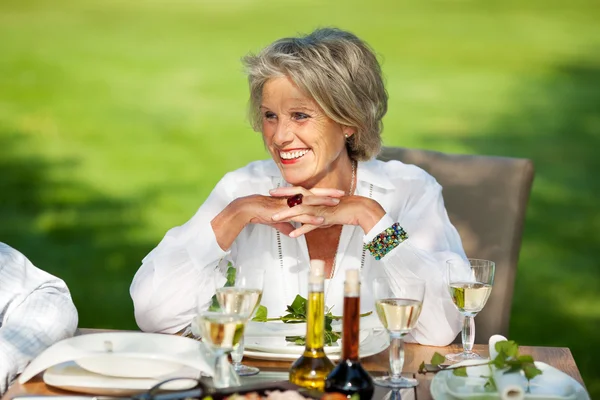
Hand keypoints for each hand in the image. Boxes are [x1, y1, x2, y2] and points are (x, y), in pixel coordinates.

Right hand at [242, 191, 340, 235]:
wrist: (251, 209)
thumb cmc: (263, 212)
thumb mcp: (278, 220)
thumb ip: (286, 225)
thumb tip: (291, 233)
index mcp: (292, 197)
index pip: (312, 192)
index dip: (324, 192)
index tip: (335, 192)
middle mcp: (293, 198)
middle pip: (315, 194)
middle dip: (329, 193)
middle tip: (342, 193)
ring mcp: (290, 204)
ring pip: (311, 202)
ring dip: (324, 203)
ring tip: (336, 204)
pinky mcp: (286, 211)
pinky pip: (302, 215)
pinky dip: (312, 217)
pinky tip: (321, 220)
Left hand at [270, 193, 385, 236]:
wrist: (358, 210)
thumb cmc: (342, 211)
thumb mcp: (325, 212)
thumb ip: (314, 216)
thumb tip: (305, 222)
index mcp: (316, 197)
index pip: (298, 191)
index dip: (285, 191)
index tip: (273, 191)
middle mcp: (316, 201)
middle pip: (296, 197)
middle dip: (281, 196)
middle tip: (269, 194)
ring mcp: (320, 209)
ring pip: (300, 211)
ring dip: (286, 214)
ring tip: (273, 218)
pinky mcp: (325, 218)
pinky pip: (311, 225)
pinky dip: (301, 230)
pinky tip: (292, 235)